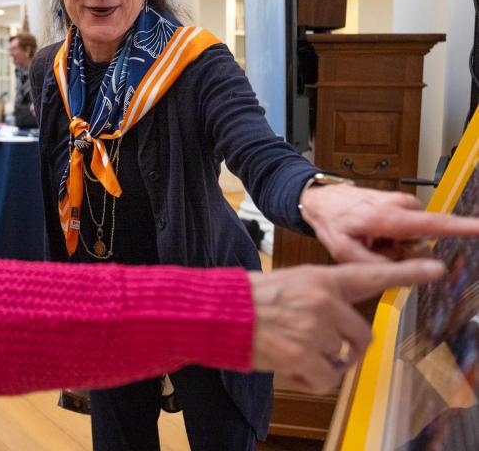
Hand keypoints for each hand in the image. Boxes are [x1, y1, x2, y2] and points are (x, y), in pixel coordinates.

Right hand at [249, 259, 443, 394]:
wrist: (216, 313)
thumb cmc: (245, 299)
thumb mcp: (288, 284)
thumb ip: (318, 298)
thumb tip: (337, 327)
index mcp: (320, 280)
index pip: (370, 275)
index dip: (406, 274)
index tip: (434, 269)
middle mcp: (323, 302)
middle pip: (361, 335)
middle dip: (346, 348)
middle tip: (322, 351)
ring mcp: (315, 329)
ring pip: (340, 359)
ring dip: (321, 364)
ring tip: (292, 353)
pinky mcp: (303, 356)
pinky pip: (325, 379)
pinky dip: (310, 380)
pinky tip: (291, 367)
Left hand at [299, 184, 478, 262]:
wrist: (321, 200)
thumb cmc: (332, 223)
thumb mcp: (345, 251)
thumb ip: (376, 265)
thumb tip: (405, 275)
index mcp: (389, 218)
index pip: (434, 224)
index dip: (462, 227)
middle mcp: (400, 206)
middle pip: (423, 236)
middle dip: (404, 250)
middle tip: (374, 247)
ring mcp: (401, 201)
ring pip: (413, 234)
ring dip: (396, 243)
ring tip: (370, 240)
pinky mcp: (400, 202)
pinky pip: (407, 227)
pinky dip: (393, 235)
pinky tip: (373, 234)